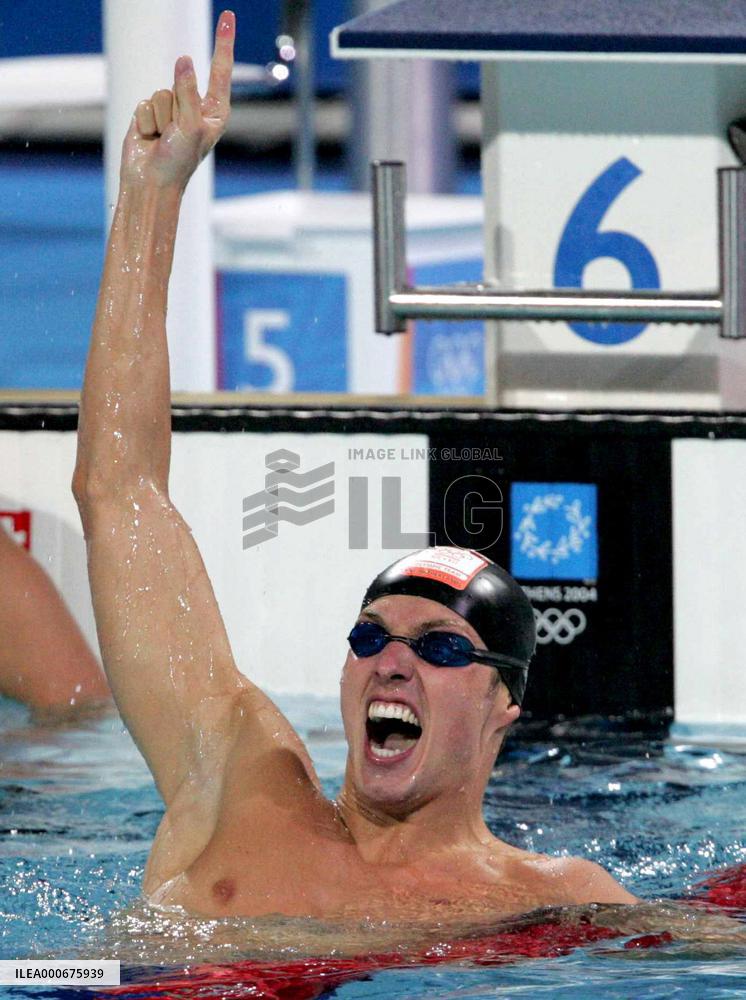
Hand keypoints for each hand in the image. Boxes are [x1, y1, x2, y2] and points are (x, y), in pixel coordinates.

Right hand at [120, 10, 234, 189]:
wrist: (151, 182)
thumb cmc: (178, 161)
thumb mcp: (190, 126)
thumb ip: (188, 92)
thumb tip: (184, 59)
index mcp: (214, 112)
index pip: (220, 70)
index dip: (223, 42)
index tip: (228, 16)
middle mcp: (195, 107)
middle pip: (182, 81)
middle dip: (176, 107)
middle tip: (175, 135)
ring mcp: (173, 109)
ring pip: (162, 91)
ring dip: (160, 118)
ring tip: (163, 139)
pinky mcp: (151, 112)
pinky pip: (146, 102)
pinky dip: (147, 121)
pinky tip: (151, 138)